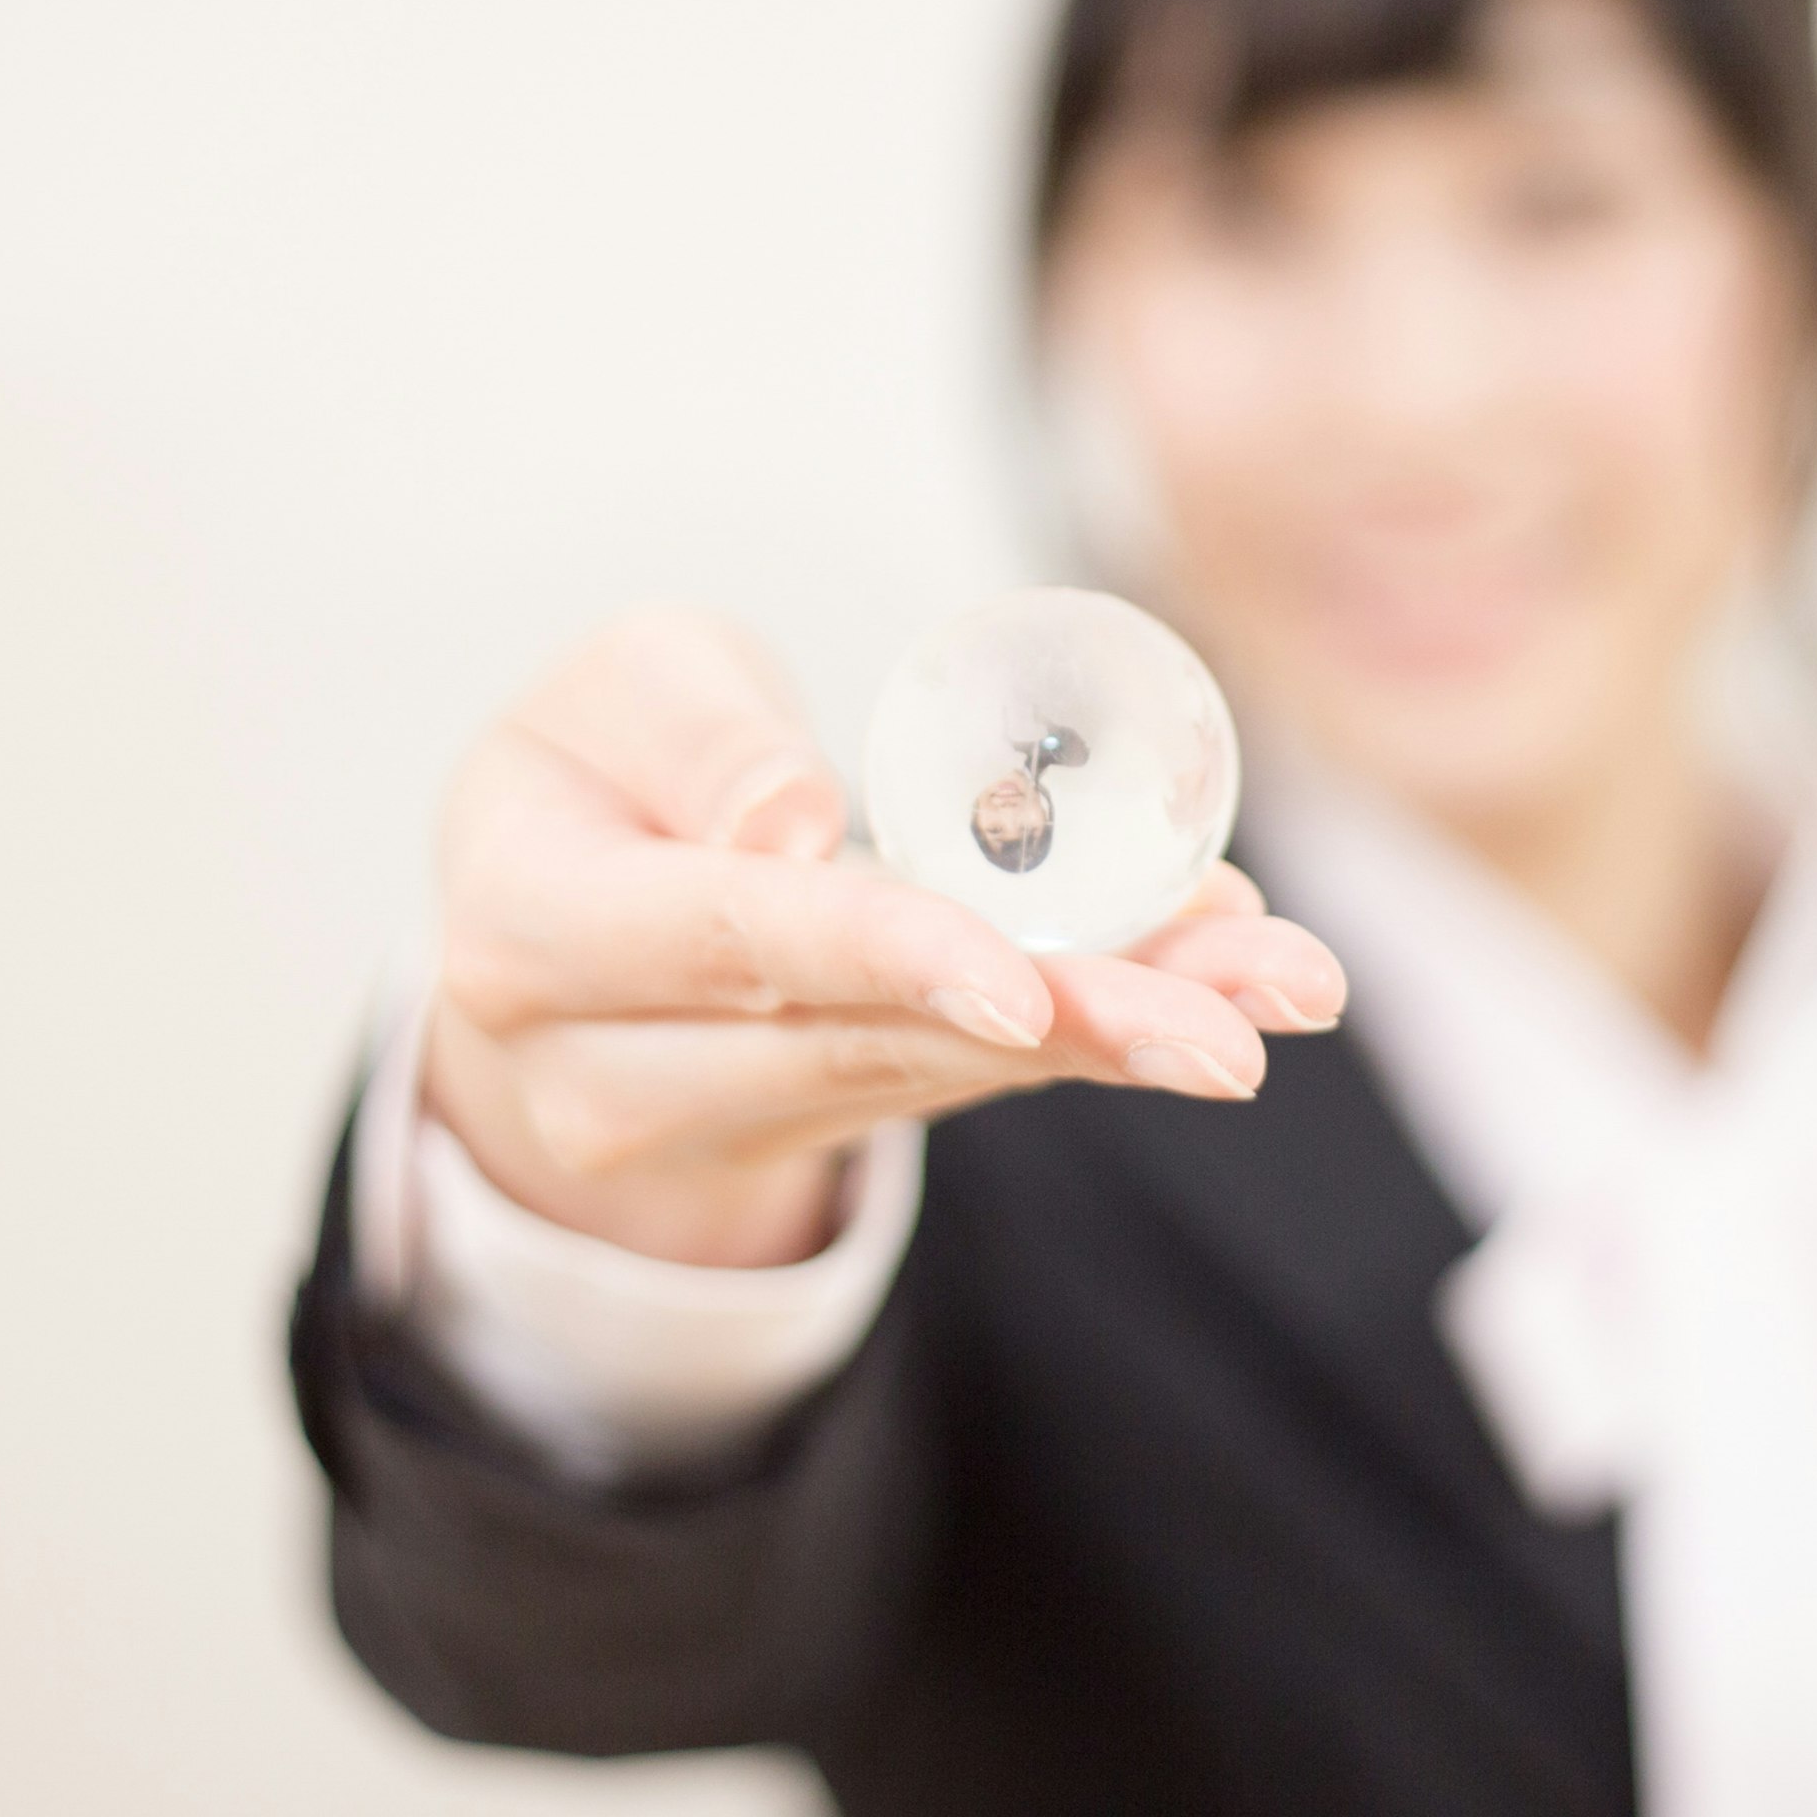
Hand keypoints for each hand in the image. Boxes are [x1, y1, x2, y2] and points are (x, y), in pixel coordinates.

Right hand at [422, 607, 1345, 1266]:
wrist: (547, 924)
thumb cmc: (594, 765)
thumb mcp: (615, 690)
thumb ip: (697, 733)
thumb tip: (797, 822)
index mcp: (533, 935)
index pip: (729, 943)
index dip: (882, 953)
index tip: (1024, 978)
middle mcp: (616, 1071)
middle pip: (867, 1044)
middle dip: (1075, 1023)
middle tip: (1238, 1026)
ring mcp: (724, 1123)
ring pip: (945, 1074)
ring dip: (1128, 1028)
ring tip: (1284, 989)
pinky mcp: (829, 1126)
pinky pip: (974, 1074)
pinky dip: (1103, 1019)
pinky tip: (1231, 980)